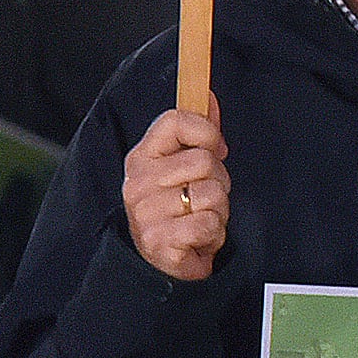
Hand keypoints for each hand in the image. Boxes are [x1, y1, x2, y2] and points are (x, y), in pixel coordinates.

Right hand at [121, 107, 228, 282]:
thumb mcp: (184, 166)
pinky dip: (213, 232)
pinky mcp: (159, 241)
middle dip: (219, 180)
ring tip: (200, 217)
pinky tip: (198, 236)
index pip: (175, 120)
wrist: (162, 260)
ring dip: (218, 209)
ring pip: (212, 194)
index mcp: (142, 157)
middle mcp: (138, 182)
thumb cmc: (179, 207)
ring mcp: (146, 213)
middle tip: (204, 196)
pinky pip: (208, 223)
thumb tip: (209, 97)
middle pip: (204, 160)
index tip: (215, 149)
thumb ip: (198, 132)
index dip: (206, 131)